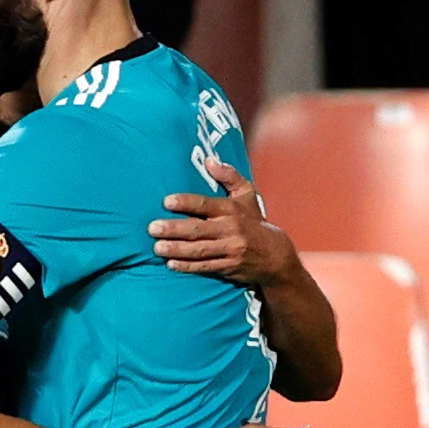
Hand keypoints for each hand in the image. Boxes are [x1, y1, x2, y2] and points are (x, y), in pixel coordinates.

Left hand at [150, 160, 298, 285]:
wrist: (276, 256)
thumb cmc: (254, 221)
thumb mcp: (247, 195)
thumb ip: (229, 176)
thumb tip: (209, 160)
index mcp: (231, 209)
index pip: (206, 204)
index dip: (186, 202)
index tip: (166, 201)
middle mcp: (230, 229)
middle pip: (198, 229)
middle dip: (173, 229)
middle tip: (152, 228)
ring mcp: (230, 249)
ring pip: (199, 249)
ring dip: (176, 249)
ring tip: (157, 247)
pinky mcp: (228, 267)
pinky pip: (205, 266)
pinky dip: (187, 266)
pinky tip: (171, 264)